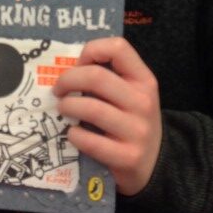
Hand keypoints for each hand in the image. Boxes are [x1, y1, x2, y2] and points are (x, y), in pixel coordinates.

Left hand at [52, 37, 161, 196]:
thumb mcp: (132, 94)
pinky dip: (74, 135)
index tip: (79, 64)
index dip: (91, 51)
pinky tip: (72, 134)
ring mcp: (137, 131)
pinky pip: (90, 141)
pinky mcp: (127, 157)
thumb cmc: (132, 121)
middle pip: (96, 77)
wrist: (154, 163)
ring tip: (63, 109)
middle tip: (58, 90)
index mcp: (144, 80)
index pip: (118, 48)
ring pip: (90, 108)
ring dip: (67, 107)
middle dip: (68, 80)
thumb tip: (68, 67)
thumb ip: (109, 77)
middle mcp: (143, 102)